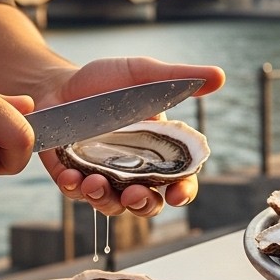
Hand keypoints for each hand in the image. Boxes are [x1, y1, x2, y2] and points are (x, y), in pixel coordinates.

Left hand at [35, 57, 224, 216]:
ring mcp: (102, 176)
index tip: (178, 195)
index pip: (179, 179)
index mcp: (157, 149)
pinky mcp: (72, 175)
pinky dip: (74, 188)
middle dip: (143, 204)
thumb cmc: (108, 81)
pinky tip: (71, 175)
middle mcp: (132, 169)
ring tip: (95, 183)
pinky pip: (76, 192)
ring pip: (112, 205)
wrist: (59, 82)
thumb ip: (179, 78)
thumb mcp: (144, 74)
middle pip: (147, 202)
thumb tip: (220, 76)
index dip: (183, 191)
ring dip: (106, 201)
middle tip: (134, 195)